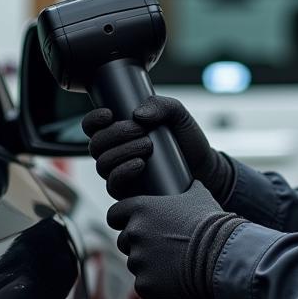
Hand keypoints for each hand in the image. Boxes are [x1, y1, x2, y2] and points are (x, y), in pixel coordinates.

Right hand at [82, 95, 233, 199]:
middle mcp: (115, 153)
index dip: (94, 120)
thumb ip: (161, 105)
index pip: (93, 126)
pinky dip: (122, 173)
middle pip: (96, 145)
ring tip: (147, 146)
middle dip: (115, 134)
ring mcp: (120, 173)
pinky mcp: (129, 192)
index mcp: (119, 132)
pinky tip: (139, 164)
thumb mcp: (178, 115)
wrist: (205, 168)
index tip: (109, 114)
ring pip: (102, 164)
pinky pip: (113, 185)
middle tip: (140, 130)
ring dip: (121, 152)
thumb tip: (138, 115)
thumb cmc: (187, 140)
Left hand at [106, 181, 244, 298]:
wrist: (221, 257)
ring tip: (174, 266)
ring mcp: (138, 261)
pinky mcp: (145, 285)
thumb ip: (186, 188)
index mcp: (141, 209)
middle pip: (124, 241)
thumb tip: (190, 181)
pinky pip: (144, 285)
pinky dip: (156, 286)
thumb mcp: (199, 196)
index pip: (114, 214)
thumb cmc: (211, 225)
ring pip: (136, 264)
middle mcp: (134, 233)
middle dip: (138, 245)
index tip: (128, 225)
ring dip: (149, 265)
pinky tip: (175, 282)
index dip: (121, 220)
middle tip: (162, 248)